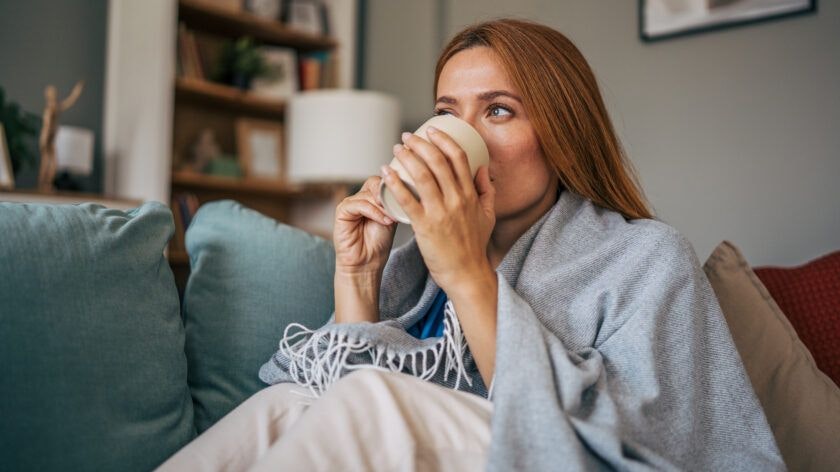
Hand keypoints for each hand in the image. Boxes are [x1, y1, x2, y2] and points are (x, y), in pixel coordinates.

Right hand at [333, 176, 396, 276]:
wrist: (366, 263)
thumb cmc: (378, 244)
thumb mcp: (391, 219)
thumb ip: (393, 203)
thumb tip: (404, 189)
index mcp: (371, 198)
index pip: (382, 181)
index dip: (394, 187)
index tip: (407, 196)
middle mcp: (360, 198)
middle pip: (374, 183)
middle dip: (388, 194)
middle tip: (398, 206)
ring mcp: (350, 204)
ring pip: (368, 194)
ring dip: (383, 206)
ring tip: (392, 218)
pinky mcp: (341, 211)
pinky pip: (359, 204)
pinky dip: (374, 212)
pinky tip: (384, 221)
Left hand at [382, 127, 495, 295]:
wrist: (466, 274)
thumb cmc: (474, 247)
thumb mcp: (488, 216)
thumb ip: (487, 191)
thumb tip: (483, 169)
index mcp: (471, 195)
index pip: (458, 158)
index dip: (444, 140)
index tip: (431, 130)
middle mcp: (457, 200)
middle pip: (438, 162)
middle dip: (421, 144)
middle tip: (407, 136)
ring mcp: (441, 213)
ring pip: (422, 176)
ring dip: (407, 158)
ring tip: (397, 149)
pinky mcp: (425, 227)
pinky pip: (407, 200)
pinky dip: (395, 184)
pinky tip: (386, 173)